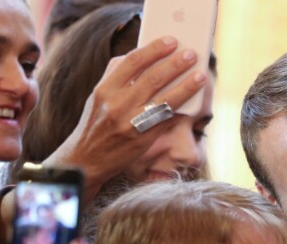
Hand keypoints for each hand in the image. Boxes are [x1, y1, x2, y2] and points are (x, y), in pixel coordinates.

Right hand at [45, 37, 207, 203]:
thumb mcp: (99, 97)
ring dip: (186, 87)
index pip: (133, 62)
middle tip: (191, 55)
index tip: (171, 41)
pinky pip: (166, 121)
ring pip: (165, 100)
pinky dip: (180, 110)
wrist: (87, 159)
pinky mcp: (143, 139)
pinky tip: (192, 102)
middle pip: (153, 78)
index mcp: (106, 89)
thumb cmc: (96, 125)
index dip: (155, 49)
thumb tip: (142, 59)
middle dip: (175, 65)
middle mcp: (118, 104)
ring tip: (200, 77)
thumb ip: (117, 78)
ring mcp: (132, 123)